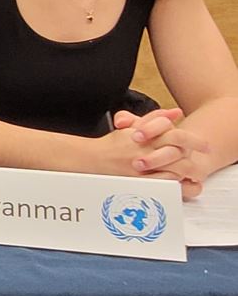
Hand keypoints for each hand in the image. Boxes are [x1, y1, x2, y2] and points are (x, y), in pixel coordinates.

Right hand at [89, 108, 209, 198]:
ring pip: (174, 168)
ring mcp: (142, 168)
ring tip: (192, 170)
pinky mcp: (139, 182)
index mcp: (143, 136)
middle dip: (194, 153)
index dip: (192, 139)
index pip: (174, 134)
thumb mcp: (133, 127)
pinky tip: (178, 179)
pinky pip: (164, 183)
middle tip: (204, 155)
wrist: (91, 160)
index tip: (204, 145)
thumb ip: (155, 119)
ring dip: (186, 169)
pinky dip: (175, 181)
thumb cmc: (112, 145)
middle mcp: (144, 151)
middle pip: (177, 151)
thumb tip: (175, 112)